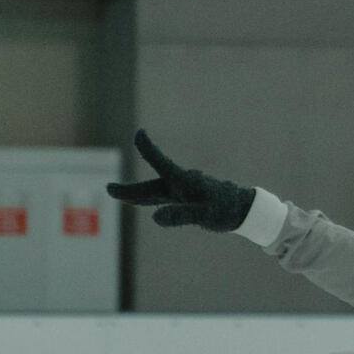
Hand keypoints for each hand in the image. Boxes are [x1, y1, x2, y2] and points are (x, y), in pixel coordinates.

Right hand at [105, 128, 255, 231]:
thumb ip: (180, 216)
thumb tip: (155, 218)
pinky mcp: (187, 201)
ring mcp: (182, 193)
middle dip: (129, 189)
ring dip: (136, 195)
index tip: (139, 134)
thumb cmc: (226, 210)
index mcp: (184, 181)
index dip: (149, 149)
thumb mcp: (204, 215)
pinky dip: (150, 200)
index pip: (161, 163)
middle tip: (109, 189)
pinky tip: (145, 205)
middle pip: (149, 187)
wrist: (244, 211)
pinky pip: (163, 199)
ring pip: (154, 193)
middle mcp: (180, 184)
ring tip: (119, 194)